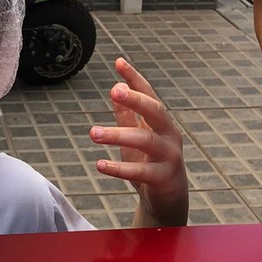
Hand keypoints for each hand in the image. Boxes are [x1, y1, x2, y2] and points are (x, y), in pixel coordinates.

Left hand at [90, 57, 187, 226]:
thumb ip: (127, 114)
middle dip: (136, 99)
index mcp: (161, 121)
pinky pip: (140, 172)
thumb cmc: (150, 163)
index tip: (118, 62)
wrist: (168, 200)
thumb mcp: (136, 137)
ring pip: (145, 140)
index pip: (149, 94)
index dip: (135, 78)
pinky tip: (99, 164)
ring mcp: (169, 156)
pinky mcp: (164, 178)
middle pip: (155, 111)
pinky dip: (118, 168)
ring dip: (118, 135)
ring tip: (93, 133)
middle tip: (114, 91)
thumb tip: (118, 86)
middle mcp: (169, 134)